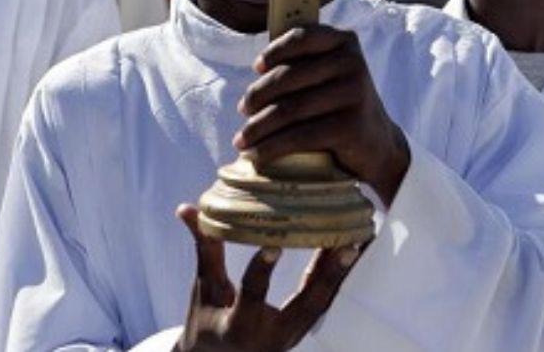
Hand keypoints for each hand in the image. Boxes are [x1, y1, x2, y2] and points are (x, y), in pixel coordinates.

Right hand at [174, 205, 358, 351]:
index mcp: (240, 327)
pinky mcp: (303, 329)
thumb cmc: (206, 323)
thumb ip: (204, 249)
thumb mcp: (203, 290)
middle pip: (306, 305)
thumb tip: (186, 208)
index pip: (252, 296)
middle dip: (328, 275)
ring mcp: (293, 336)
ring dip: (341, 272)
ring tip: (358, 237)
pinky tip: (348, 248)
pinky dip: (336, 276)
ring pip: (323, 303)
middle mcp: (272, 337)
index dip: (262, 270)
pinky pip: (324, 301)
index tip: (274, 243)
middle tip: (347, 243)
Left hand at [234, 25, 410, 205]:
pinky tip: (257, 155)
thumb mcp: (331, 73)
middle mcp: (352, 63)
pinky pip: (300, 136)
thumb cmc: (341, 104)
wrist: (378, 145)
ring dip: (258, 127)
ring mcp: (354, 94)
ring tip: (242, 139)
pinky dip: (272, 148)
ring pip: (290, 109)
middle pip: (289, 77)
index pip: (302, 37)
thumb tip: (258, 68)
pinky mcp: (351, 126)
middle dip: (258, 96)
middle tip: (243, 110)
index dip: (275, 51)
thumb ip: (304, 61)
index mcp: (345, 42)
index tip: (257, 68)